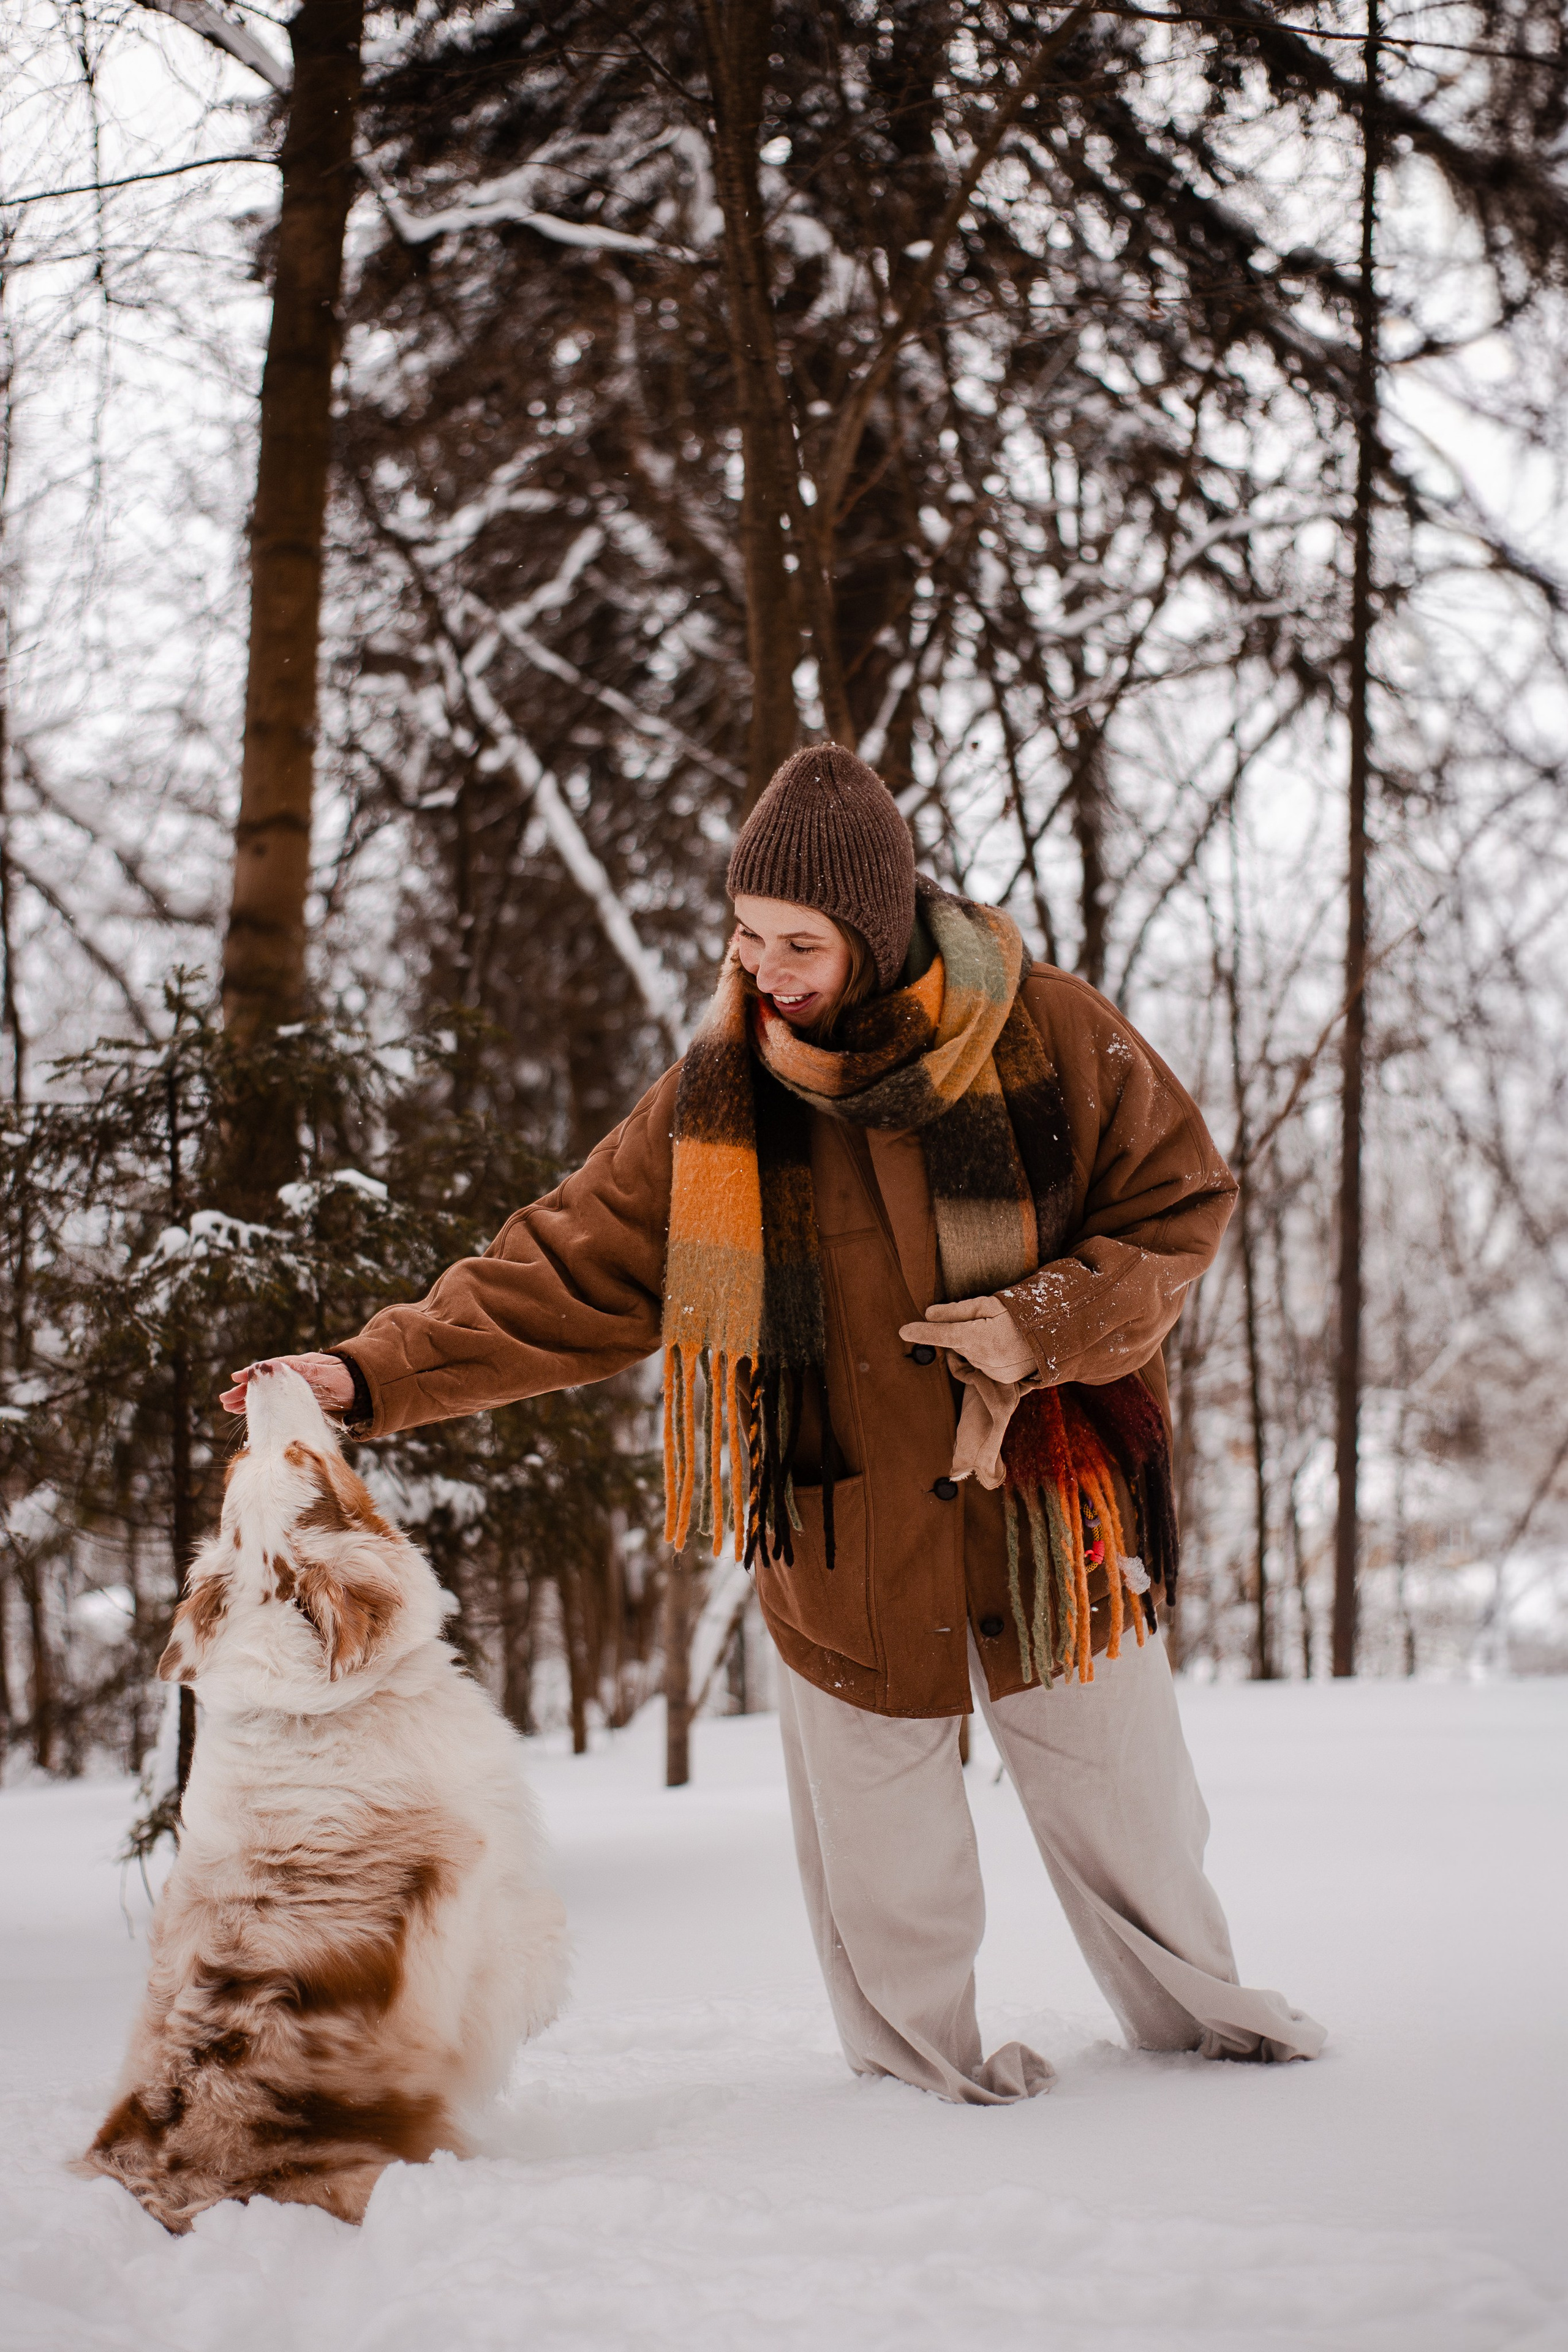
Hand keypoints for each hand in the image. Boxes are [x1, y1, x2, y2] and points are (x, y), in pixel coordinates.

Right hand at [220, 1353, 356, 1417]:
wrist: (358, 1385)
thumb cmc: (344, 1377)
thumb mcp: (328, 1373)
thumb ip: (308, 1369)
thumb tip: (284, 1365)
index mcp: (299, 1365)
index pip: (271, 1369)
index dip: (254, 1374)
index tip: (237, 1378)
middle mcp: (292, 1375)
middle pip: (265, 1383)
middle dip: (244, 1390)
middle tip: (224, 1399)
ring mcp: (292, 1387)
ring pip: (266, 1393)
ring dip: (247, 1399)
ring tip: (227, 1406)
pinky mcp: (294, 1399)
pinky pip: (273, 1402)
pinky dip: (259, 1406)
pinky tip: (245, 1411)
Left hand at [899, 1296, 1037, 1384]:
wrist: (1054, 1335)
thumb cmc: (1020, 1313)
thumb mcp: (988, 1304)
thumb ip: (956, 1311)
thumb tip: (928, 1314)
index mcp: (980, 1336)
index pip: (943, 1335)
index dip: (922, 1333)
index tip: (903, 1331)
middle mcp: (984, 1358)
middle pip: (955, 1345)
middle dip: (959, 1333)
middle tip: (981, 1321)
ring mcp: (992, 1372)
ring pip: (967, 1355)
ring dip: (973, 1345)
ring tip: (995, 1333)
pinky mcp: (1000, 1380)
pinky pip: (980, 1366)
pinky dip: (984, 1356)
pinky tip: (999, 1346)